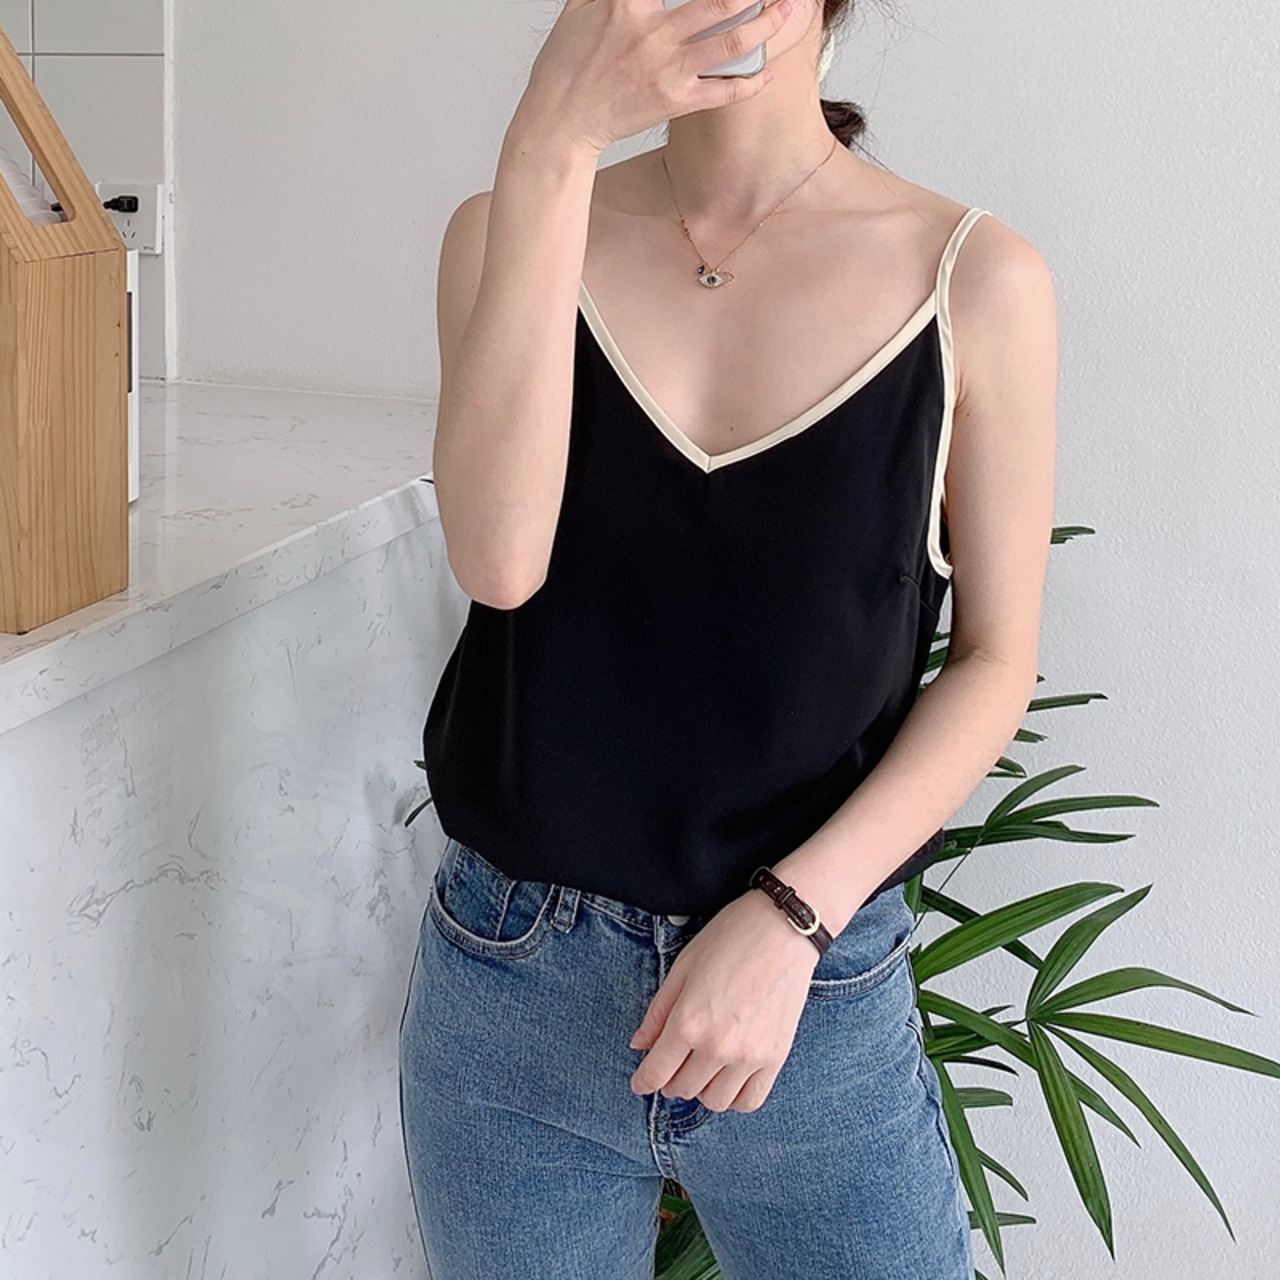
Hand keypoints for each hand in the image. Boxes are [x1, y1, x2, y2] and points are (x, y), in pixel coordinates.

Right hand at [514, 0, 792, 156]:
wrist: (561, 123)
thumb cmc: (566, 67)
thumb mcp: (578, 7)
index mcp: (626, 3)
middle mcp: (653, 34)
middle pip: (720, 1)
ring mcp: (667, 70)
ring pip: (729, 42)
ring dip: (765, 26)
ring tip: (783, 12)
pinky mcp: (674, 102)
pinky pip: (723, 93)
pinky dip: (750, 82)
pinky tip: (765, 71)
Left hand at [628, 887, 820, 1112]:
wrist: (785, 929)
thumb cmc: (731, 938)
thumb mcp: (683, 967)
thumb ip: (659, 1011)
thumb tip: (639, 1045)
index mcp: (688, 1021)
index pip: (656, 1073)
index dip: (642, 1082)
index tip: (640, 1083)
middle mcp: (717, 1046)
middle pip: (682, 1088)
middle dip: (670, 1080)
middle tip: (674, 1063)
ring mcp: (749, 1056)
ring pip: (714, 1101)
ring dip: (701, 1089)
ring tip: (702, 1067)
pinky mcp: (776, 1057)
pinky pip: (749, 1101)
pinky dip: (734, 1097)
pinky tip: (728, 1077)